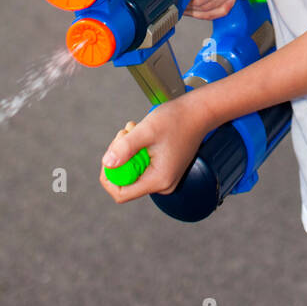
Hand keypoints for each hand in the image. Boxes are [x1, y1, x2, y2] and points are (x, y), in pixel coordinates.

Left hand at [99, 96, 213, 203]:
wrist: (199, 112)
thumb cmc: (178, 119)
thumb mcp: (147, 130)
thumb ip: (125, 148)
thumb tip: (107, 163)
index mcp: (159, 180)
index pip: (121, 193)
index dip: (109, 176)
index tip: (110, 154)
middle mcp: (163, 184)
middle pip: (126, 181)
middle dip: (120, 157)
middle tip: (124, 134)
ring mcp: (165, 177)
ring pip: (133, 171)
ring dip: (128, 151)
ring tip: (134, 130)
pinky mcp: (165, 169)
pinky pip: (143, 166)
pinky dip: (137, 150)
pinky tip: (141, 134)